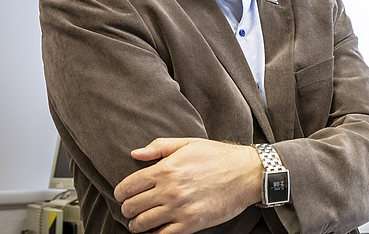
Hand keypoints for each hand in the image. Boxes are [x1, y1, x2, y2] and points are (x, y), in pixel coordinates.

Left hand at [113, 138, 262, 233]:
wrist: (248, 174)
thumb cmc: (220, 157)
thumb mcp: (189, 144)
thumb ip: (160, 147)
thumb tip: (135, 154)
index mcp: (165, 169)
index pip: (127, 187)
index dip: (121, 193)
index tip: (125, 196)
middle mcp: (169, 190)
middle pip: (130, 207)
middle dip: (128, 209)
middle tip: (134, 209)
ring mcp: (179, 208)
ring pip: (141, 224)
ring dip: (137, 224)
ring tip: (142, 222)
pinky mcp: (191, 223)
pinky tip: (157, 229)